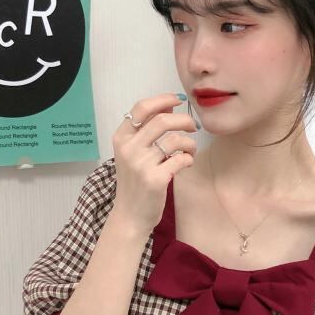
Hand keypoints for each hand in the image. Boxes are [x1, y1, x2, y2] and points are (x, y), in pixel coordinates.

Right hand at [112, 93, 196, 235]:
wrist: (130, 215)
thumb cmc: (135, 182)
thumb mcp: (133, 153)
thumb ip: (147, 129)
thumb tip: (169, 105)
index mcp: (121, 138)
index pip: (142, 107)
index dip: (163, 99)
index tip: (179, 101)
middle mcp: (129, 148)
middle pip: (163, 120)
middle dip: (184, 120)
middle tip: (193, 127)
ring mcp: (141, 164)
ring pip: (176, 139)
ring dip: (190, 142)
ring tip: (190, 150)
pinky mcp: (155, 179)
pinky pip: (181, 159)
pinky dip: (189, 158)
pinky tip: (186, 163)